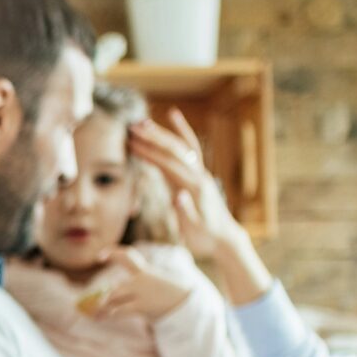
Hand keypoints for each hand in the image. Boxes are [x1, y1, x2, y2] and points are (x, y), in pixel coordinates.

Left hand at [84, 245, 197, 321]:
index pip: (128, 257)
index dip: (112, 253)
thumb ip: (140, 286)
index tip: (100, 255)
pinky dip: (112, 314)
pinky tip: (107, 317)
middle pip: (115, 288)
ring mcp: (140, 292)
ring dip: (105, 307)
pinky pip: (120, 309)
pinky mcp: (142, 305)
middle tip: (100, 305)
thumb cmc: (170, 294)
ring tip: (100, 315)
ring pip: (114, 297)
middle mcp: (140, 280)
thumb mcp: (156, 283)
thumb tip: (121, 295)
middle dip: (106, 298)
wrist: (187, 301)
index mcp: (145, 272)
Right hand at [128, 110, 248, 266]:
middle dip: (153, 137)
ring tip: (143, 122)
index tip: (130, 144)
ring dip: (163, 132)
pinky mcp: (199, 174)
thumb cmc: (205, 238)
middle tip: (132, 127)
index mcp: (195, 189)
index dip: (149, 153)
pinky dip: (182, 132)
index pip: (169, 165)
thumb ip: (186, 213)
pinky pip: (190, 148)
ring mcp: (201, 173)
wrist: (225, 239)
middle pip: (175, 150)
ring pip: (181, 146)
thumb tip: (177, 196)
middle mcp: (199, 176)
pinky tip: (174, 116)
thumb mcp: (194, 231)